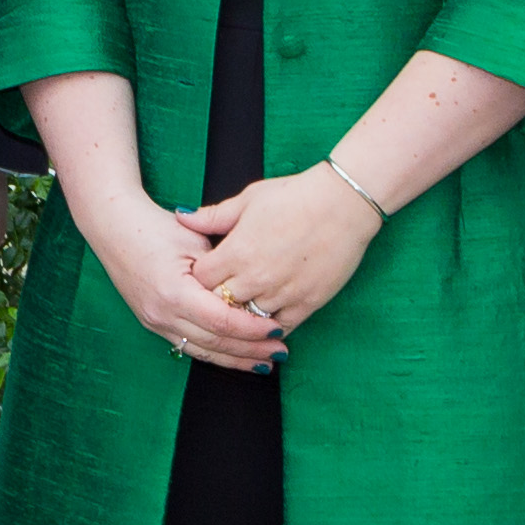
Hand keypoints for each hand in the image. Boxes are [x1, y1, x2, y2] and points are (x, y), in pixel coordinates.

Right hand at [69, 178, 284, 370]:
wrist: (115, 227)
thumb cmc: (156, 228)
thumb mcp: (195, 241)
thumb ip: (222, 270)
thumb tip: (254, 292)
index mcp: (174, 292)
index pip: (221, 320)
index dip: (252, 329)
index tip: (278, 330)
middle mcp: (162, 314)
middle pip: (214, 341)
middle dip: (250, 350)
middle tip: (281, 352)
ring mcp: (155, 322)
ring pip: (202, 350)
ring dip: (235, 359)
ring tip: (264, 363)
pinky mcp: (154, 323)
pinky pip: (188, 346)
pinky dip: (215, 353)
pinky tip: (235, 358)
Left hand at [185, 165, 381, 334]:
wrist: (343, 203)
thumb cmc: (294, 196)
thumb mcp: (248, 199)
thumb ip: (213, 216)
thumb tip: (181, 218)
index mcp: (237, 252)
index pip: (201, 280)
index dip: (200, 277)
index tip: (206, 273)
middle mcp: (256, 278)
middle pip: (219, 304)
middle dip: (216, 299)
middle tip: (220, 293)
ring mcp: (282, 293)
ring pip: (247, 320)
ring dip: (243, 315)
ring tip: (243, 305)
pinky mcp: (307, 303)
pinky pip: (280, 328)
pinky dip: (270, 326)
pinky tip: (266, 319)